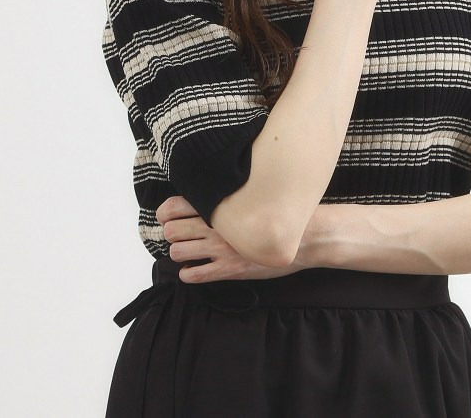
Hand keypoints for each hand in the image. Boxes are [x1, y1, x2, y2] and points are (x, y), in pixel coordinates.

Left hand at [156, 195, 311, 282]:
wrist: (304, 236)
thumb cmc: (279, 214)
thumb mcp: (252, 198)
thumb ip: (228, 198)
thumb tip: (206, 195)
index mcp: (221, 205)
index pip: (175, 205)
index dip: (165, 213)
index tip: (168, 217)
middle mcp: (217, 225)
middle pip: (172, 230)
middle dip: (172, 234)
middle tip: (181, 235)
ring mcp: (222, 248)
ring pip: (178, 252)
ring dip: (179, 253)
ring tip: (188, 252)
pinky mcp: (230, 269)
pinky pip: (195, 274)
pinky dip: (189, 273)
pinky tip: (195, 269)